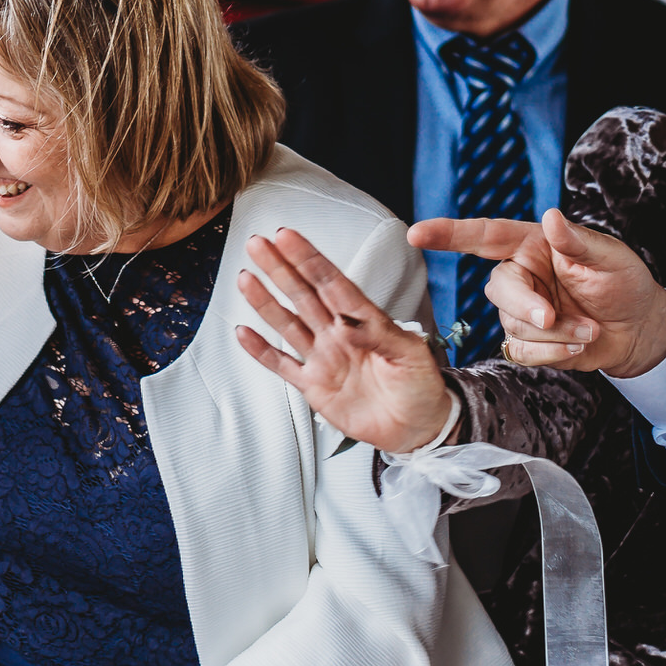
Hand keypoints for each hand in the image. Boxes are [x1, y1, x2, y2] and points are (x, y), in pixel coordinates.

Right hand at [234, 228, 454, 452]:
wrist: (418, 427)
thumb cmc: (422, 387)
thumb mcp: (411, 355)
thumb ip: (379, 335)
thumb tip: (347, 323)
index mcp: (364, 321)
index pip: (331, 283)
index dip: (308, 259)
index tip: (287, 238)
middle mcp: (338, 335)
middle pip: (303, 295)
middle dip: (280, 268)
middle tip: (258, 244)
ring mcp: (324, 359)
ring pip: (287, 324)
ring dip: (265, 301)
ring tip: (245, 277)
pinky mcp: (314, 386)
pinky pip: (281, 364)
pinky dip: (261, 350)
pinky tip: (243, 332)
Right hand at [408, 210, 665, 376]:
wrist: (638, 330)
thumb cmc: (625, 284)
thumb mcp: (610, 257)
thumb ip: (577, 241)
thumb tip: (551, 217)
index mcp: (533, 245)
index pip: (485, 236)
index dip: (449, 234)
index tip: (417, 234)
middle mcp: (521, 275)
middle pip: (497, 289)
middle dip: (525, 306)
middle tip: (554, 316)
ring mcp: (519, 311)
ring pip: (513, 325)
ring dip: (554, 333)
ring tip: (589, 329)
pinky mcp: (525, 341)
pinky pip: (522, 351)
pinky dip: (553, 352)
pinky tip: (578, 344)